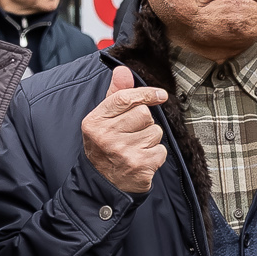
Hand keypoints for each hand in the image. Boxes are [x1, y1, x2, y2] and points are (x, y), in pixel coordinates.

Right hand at [81, 65, 167, 194]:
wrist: (102, 184)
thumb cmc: (105, 147)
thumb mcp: (103, 121)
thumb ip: (115, 95)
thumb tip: (123, 71)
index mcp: (95, 122)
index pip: (125, 98)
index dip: (146, 94)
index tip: (161, 95)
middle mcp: (106, 137)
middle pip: (145, 114)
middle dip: (145, 123)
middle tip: (132, 135)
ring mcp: (123, 152)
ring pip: (156, 132)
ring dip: (151, 140)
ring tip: (136, 148)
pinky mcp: (140, 166)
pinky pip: (161, 150)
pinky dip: (156, 155)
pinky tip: (141, 160)